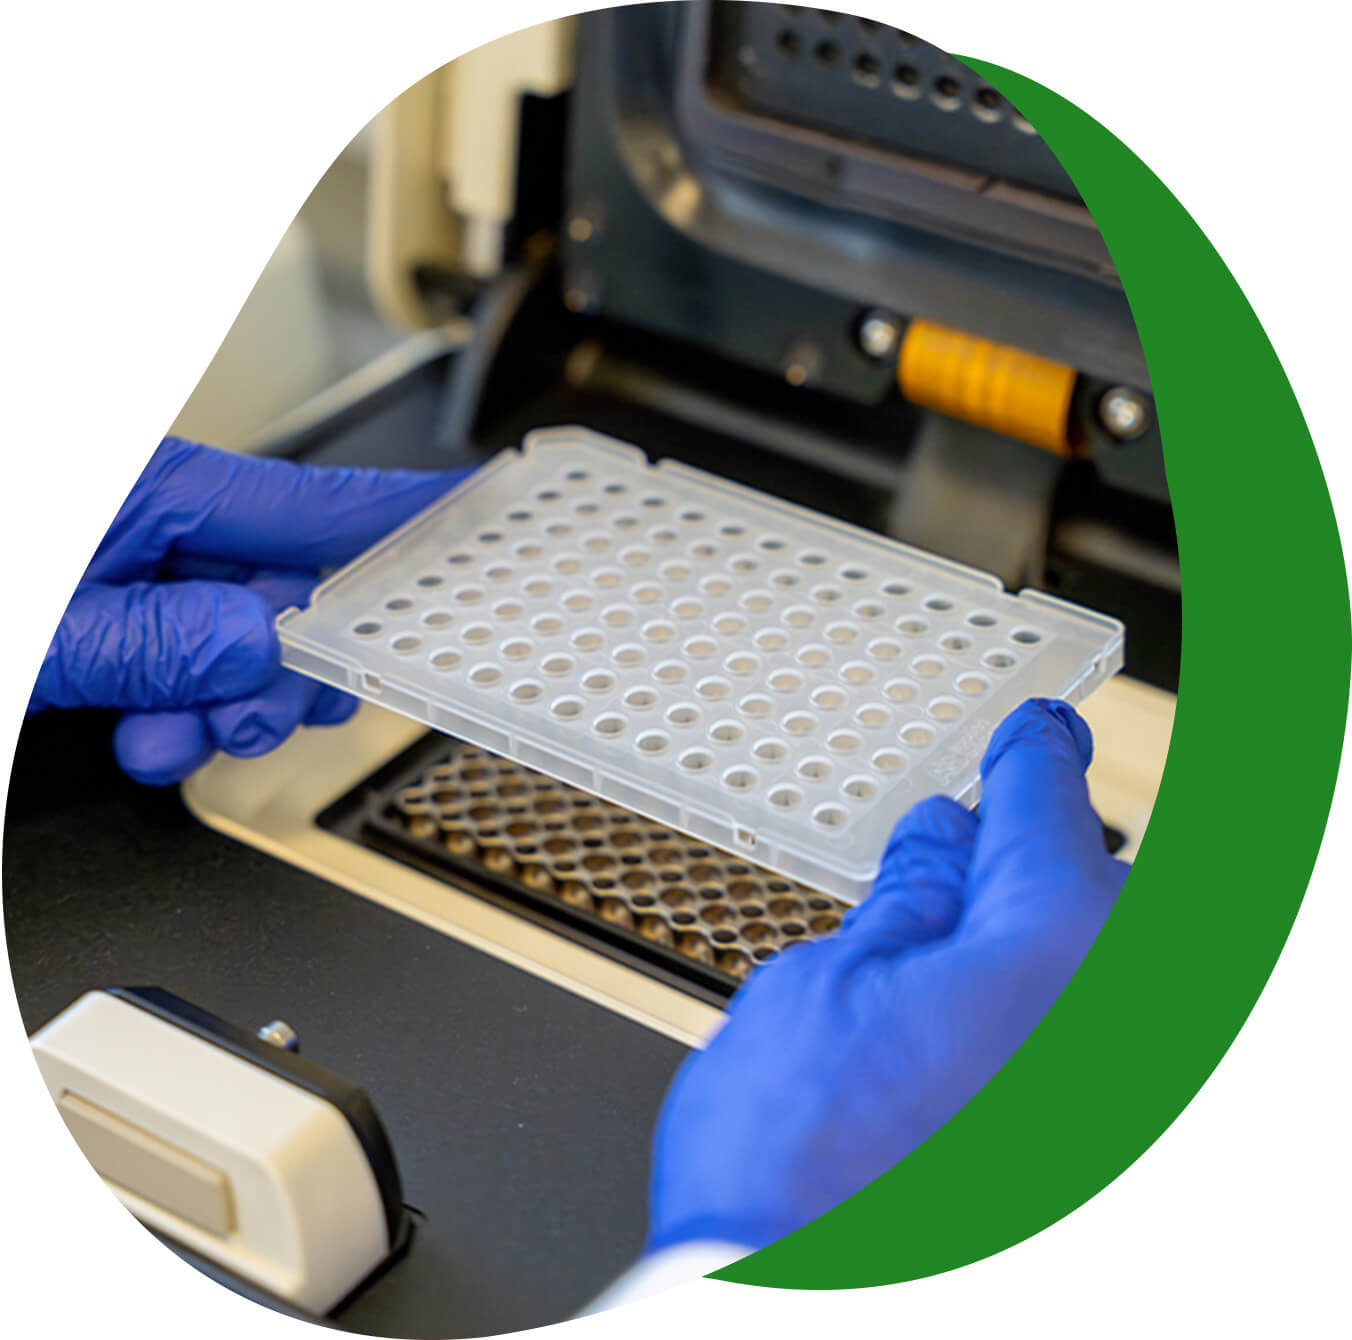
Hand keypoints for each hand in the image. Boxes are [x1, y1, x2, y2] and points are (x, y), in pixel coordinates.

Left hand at [30, 436, 468, 783]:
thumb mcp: (45, 629)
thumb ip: (157, 641)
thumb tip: (261, 647)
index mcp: (154, 489)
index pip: (316, 504)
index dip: (409, 516)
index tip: (482, 512)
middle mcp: (160, 522)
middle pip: (288, 598)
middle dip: (281, 676)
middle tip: (243, 720)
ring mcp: (142, 574)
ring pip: (244, 647)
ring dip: (223, 710)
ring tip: (163, 737)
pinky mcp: (121, 619)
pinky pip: (190, 671)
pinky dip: (176, 720)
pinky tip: (140, 735)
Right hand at [646, 698, 1127, 1252]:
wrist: (793, 1317)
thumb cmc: (795, 1169)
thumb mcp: (825, 984)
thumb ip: (907, 900)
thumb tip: (942, 844)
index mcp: (1058, 946)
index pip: (1050, 803)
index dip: (1029, 756)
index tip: (1032, 735)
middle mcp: (1122, 1020)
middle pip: (1096, 883)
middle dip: (1031, 858)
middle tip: (959, 858)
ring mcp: (1121, 1097)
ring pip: (1099, 966)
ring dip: (1034, 941)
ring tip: (945, 960)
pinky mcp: (1101, 1154)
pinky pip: (1091, 1041)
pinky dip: (1045, 1012)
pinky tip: (972, 1028)